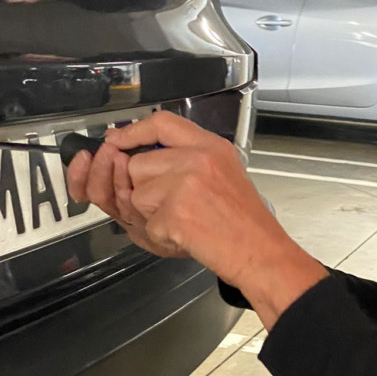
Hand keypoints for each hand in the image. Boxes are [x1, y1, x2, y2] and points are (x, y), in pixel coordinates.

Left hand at [65, 112, 326, 326]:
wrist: (260, 252)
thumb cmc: (243, 221)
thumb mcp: (223, 173)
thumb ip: (184, 160)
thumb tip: (135, 156)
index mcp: (210, 146)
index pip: (161, 123)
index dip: (133, 132)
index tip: (116, 140)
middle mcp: (198, 159)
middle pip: (138, 164)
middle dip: (143, 189)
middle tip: (174, 207)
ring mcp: (185, 184)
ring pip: (136, 195)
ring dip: (151, 215)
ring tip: (184, 223)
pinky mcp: (176, 212)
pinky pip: (146, 224)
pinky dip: (161, 237)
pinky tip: (187, 236)